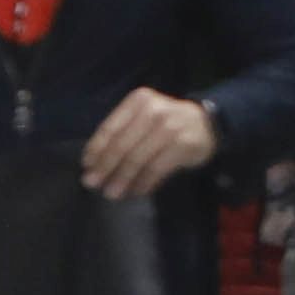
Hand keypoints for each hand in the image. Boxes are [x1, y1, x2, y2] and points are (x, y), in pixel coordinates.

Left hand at [80, 88, 219, 201]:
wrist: (207, 124)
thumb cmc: (167, 123)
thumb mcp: (144, 117)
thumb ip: (122, 133)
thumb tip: (94, 163)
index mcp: (138, 101)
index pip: (111, 128)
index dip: (96, 149)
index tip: (86, 167)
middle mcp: (154, 111)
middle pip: (122, 145)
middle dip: (105, 167)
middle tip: (93, 184)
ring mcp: (171, 127)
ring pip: (138, 159)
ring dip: (122, 179)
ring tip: (112, 193)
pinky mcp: (183, 145)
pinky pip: (156, 168)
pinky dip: (144, 182)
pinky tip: (136, 191)